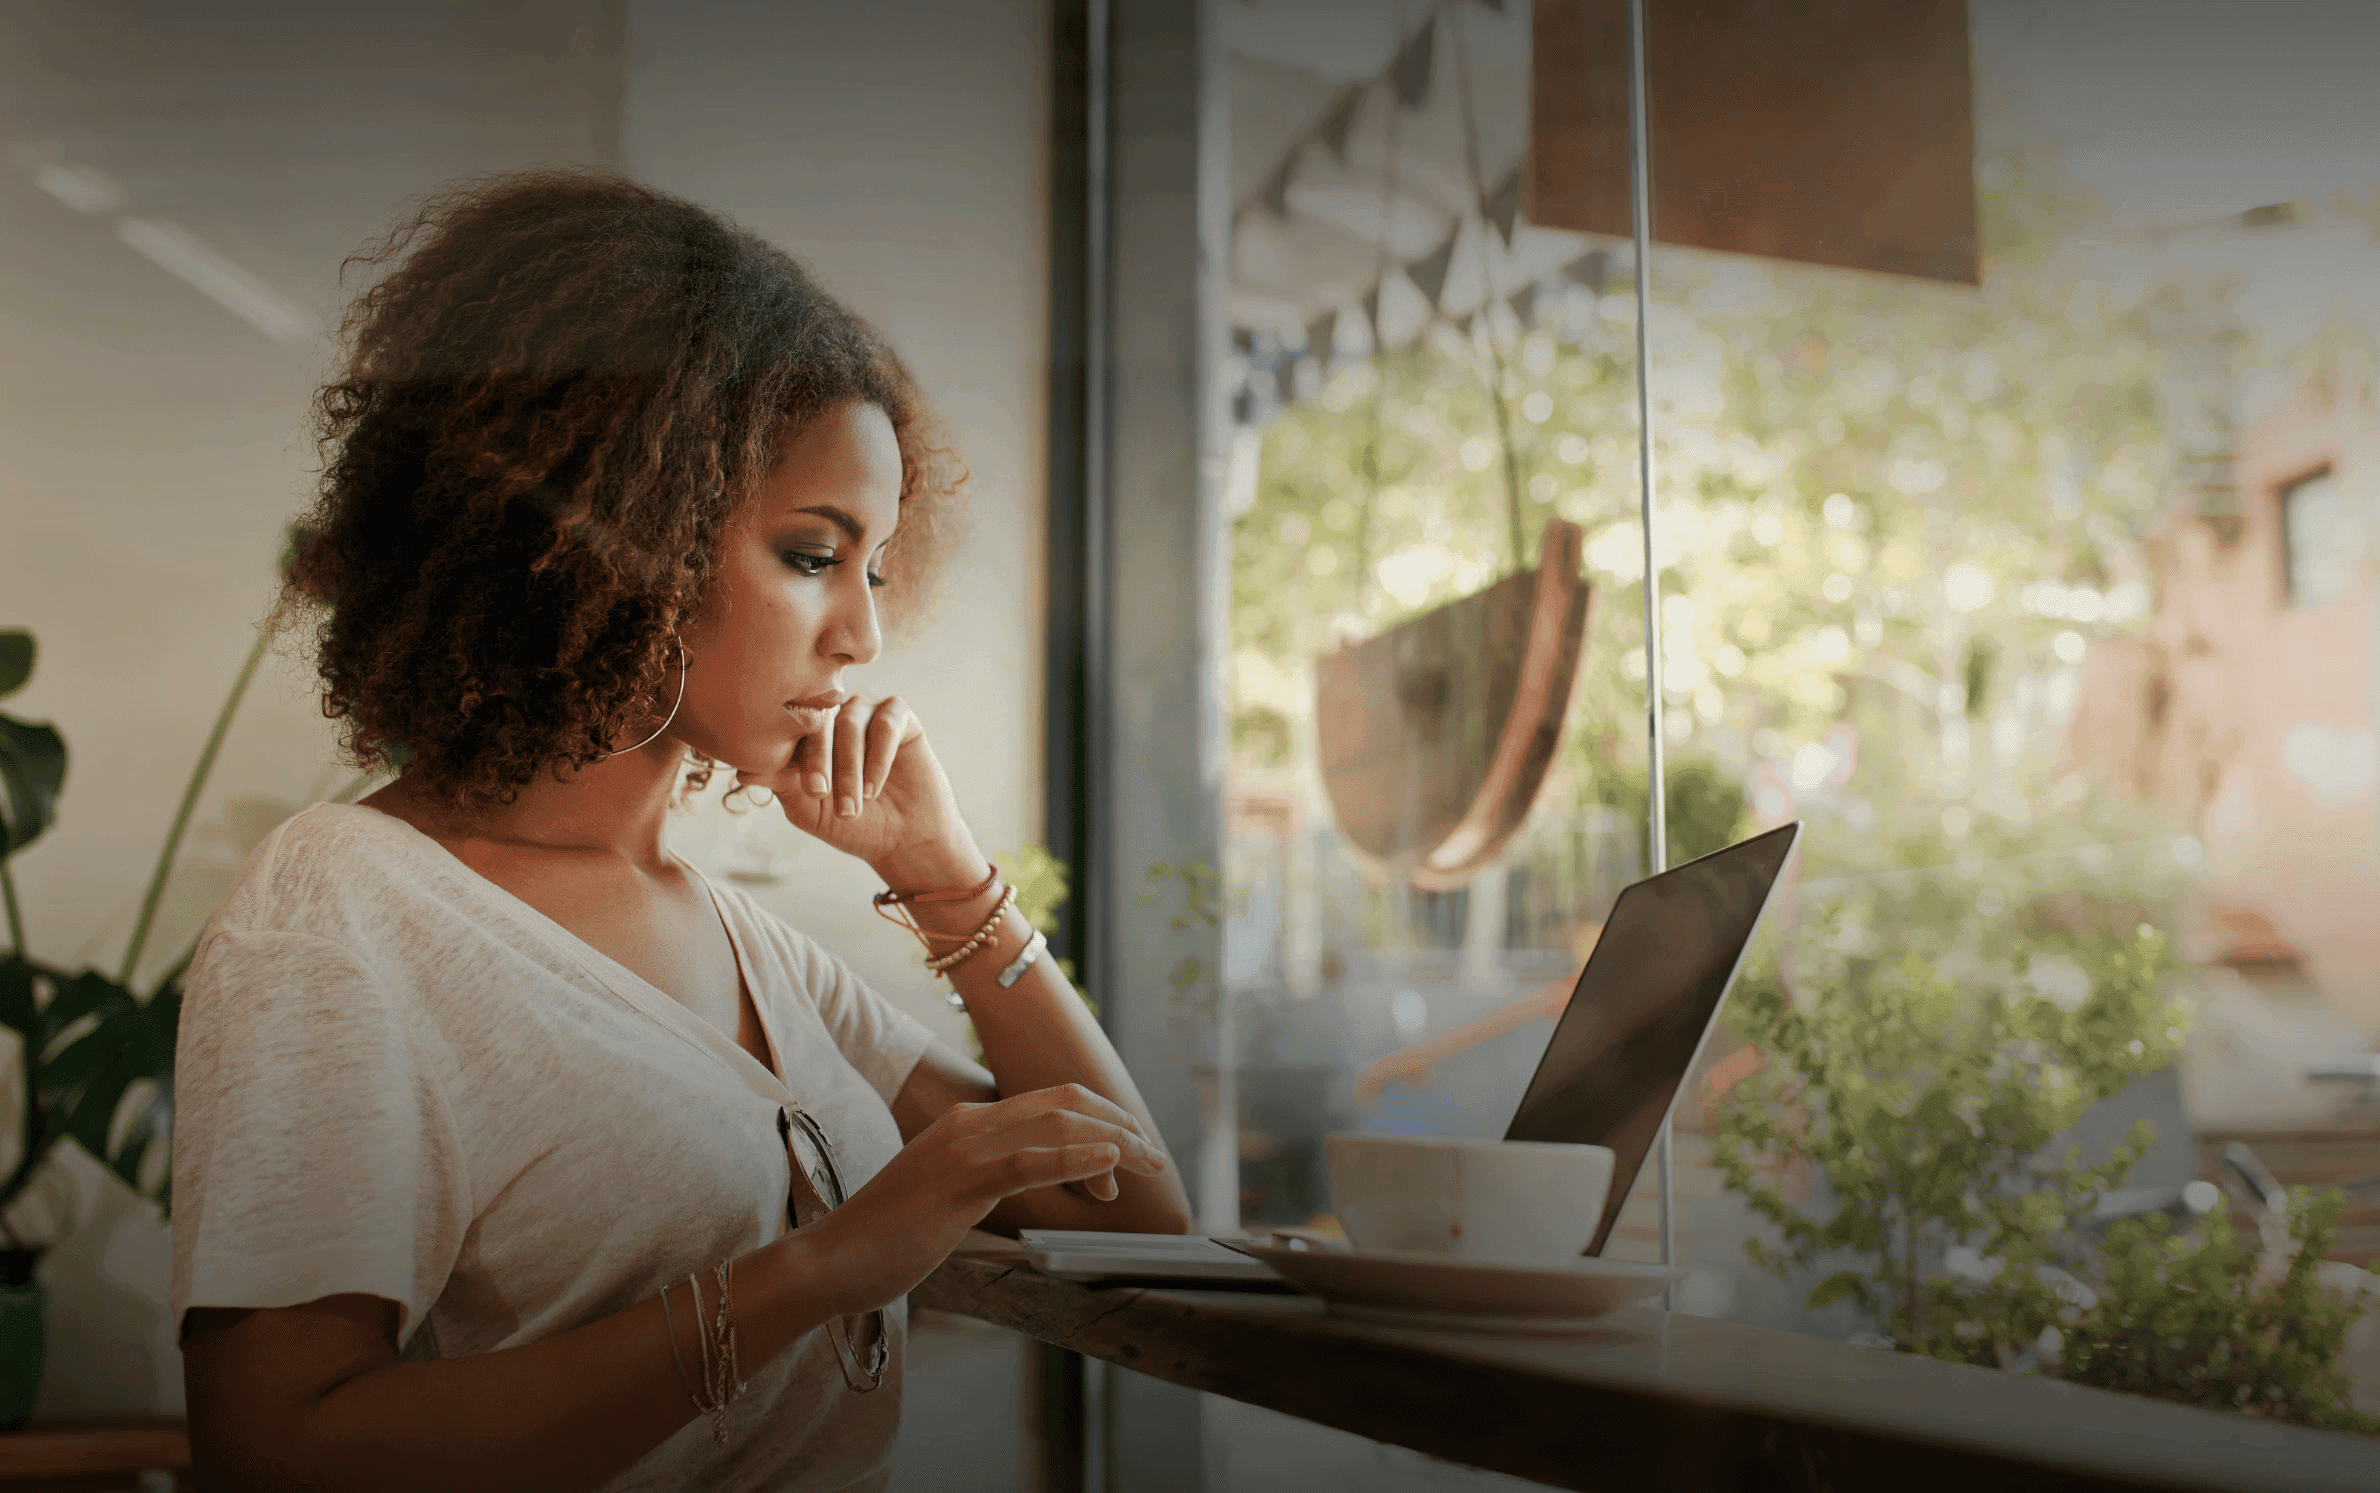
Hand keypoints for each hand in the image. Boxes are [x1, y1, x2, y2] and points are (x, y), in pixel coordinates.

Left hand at [736, 696, 980, 883]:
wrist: (903, 841)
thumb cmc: (852, 825)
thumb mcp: (808, 809)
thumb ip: (780, 784)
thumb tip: (741, 771)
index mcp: (806, 735)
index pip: (790, 728)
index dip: (791, 755)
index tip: (804, 791)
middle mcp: (834, 717)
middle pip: (818, 719)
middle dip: (819, 759)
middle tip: (821, 794)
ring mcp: (866, 713)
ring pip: (851, 722)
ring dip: (850, 766)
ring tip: (854, 804)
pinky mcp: (900, 716)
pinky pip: (886, 722)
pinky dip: (879, 756)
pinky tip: (874, 788)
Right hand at [803, 1085, 1169, 1314]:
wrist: (832, 1259)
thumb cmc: (889, 1238)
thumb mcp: (951, 1198)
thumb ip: (992, 1183)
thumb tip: (1038, 1187)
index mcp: (967, 1124)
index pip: (1051, 1103)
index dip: (1099, 1122)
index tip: (1127, 1156)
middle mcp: (969, 1124)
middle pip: (1064, 1104)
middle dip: (1118, 1125)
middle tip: (1153, 1157)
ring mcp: (963, 1149)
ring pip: (1057, 1126)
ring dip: (1112, 1142)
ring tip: (1146, 1161)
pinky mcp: (959, 1183)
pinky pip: (1028, 1162)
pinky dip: (1076, 1159)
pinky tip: (1108, 1166)